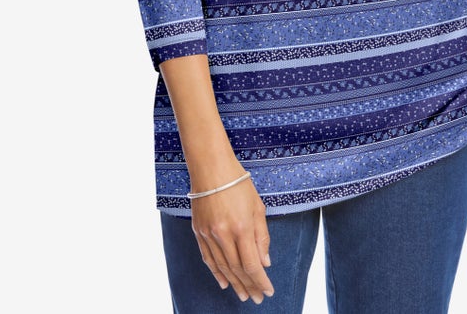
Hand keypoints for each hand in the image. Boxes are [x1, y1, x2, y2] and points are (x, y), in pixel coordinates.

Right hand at [191, 175, 274, 303]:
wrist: (211, 167)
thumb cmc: (238, 183)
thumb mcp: (257, 206)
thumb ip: (262, 236)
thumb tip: (265, 263)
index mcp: (242, 227)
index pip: (252, 264)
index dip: (261, 281)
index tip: (268, 291)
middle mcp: (224, 234)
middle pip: (237, 269)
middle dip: (249, 286)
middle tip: (256, 299)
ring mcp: (209, 234)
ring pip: (222, 268)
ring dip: (234, 284)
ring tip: (243, 296)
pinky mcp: (198, 232)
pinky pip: (208, 259)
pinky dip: (216, 273)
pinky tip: (224, 283)